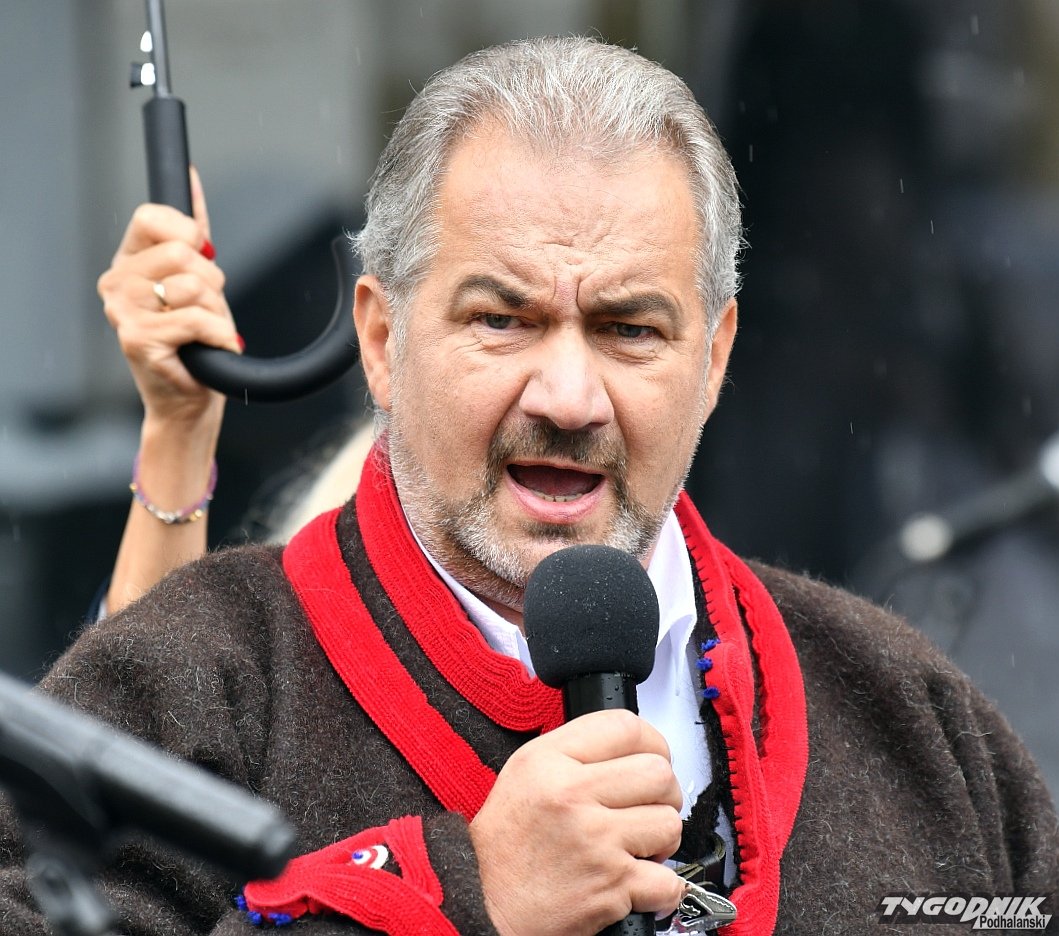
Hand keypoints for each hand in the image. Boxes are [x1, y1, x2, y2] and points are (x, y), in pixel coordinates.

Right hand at [98, 167, 238, 426]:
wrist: (189, 398)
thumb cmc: (195, 340)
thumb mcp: (198, 278)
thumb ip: (194, 232)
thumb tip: (192, 178)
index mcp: (129, 261)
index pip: (152, 216)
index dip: (188, 231)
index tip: (203, 255)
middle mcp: (117, 282)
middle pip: (182, 253)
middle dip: (213, 283)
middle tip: (207, 309)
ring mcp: (123, 311)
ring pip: (194, 286)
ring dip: (217, 311)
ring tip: (206, 331)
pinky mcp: (137, 339)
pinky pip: (198, 319)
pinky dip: (220, 335)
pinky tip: (214, 347)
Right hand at [469, 709, 685, 935]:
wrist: (484, 903)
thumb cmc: (505, 844)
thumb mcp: (525, 772)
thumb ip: (575, 751)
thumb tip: (632, 747)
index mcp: (550, 760)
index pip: (626, 728)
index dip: (653, 742)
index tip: (654, 756)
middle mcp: (571, 794)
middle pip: (658, 773)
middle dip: (663, 793)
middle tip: (647, 807)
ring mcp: (595, 840)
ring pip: (669, 823)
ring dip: (662, 839)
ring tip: (638, 845)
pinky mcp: (611, 885)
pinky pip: (668, 880)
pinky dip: (662, 887)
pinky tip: (639, 881)